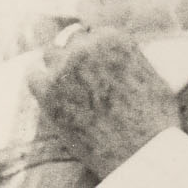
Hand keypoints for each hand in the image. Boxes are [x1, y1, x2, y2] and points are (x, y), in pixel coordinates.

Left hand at [27, 27, 181, 179]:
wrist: (140, 154)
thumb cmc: (154, 121)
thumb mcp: (152, 76)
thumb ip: (129, 58)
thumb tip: (118, 56)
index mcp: (113, 39)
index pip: (96, 32)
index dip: (96, 48)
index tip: (96, 61)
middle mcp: (85, 47)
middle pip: (72, 41)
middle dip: (78, 56)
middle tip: (84, 76)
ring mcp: (63, 69)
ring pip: (51, 53)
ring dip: (58, 65)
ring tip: (66, 81)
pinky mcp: (47, 94)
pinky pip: (33, 75)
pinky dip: (39, 79)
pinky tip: (47, 88)